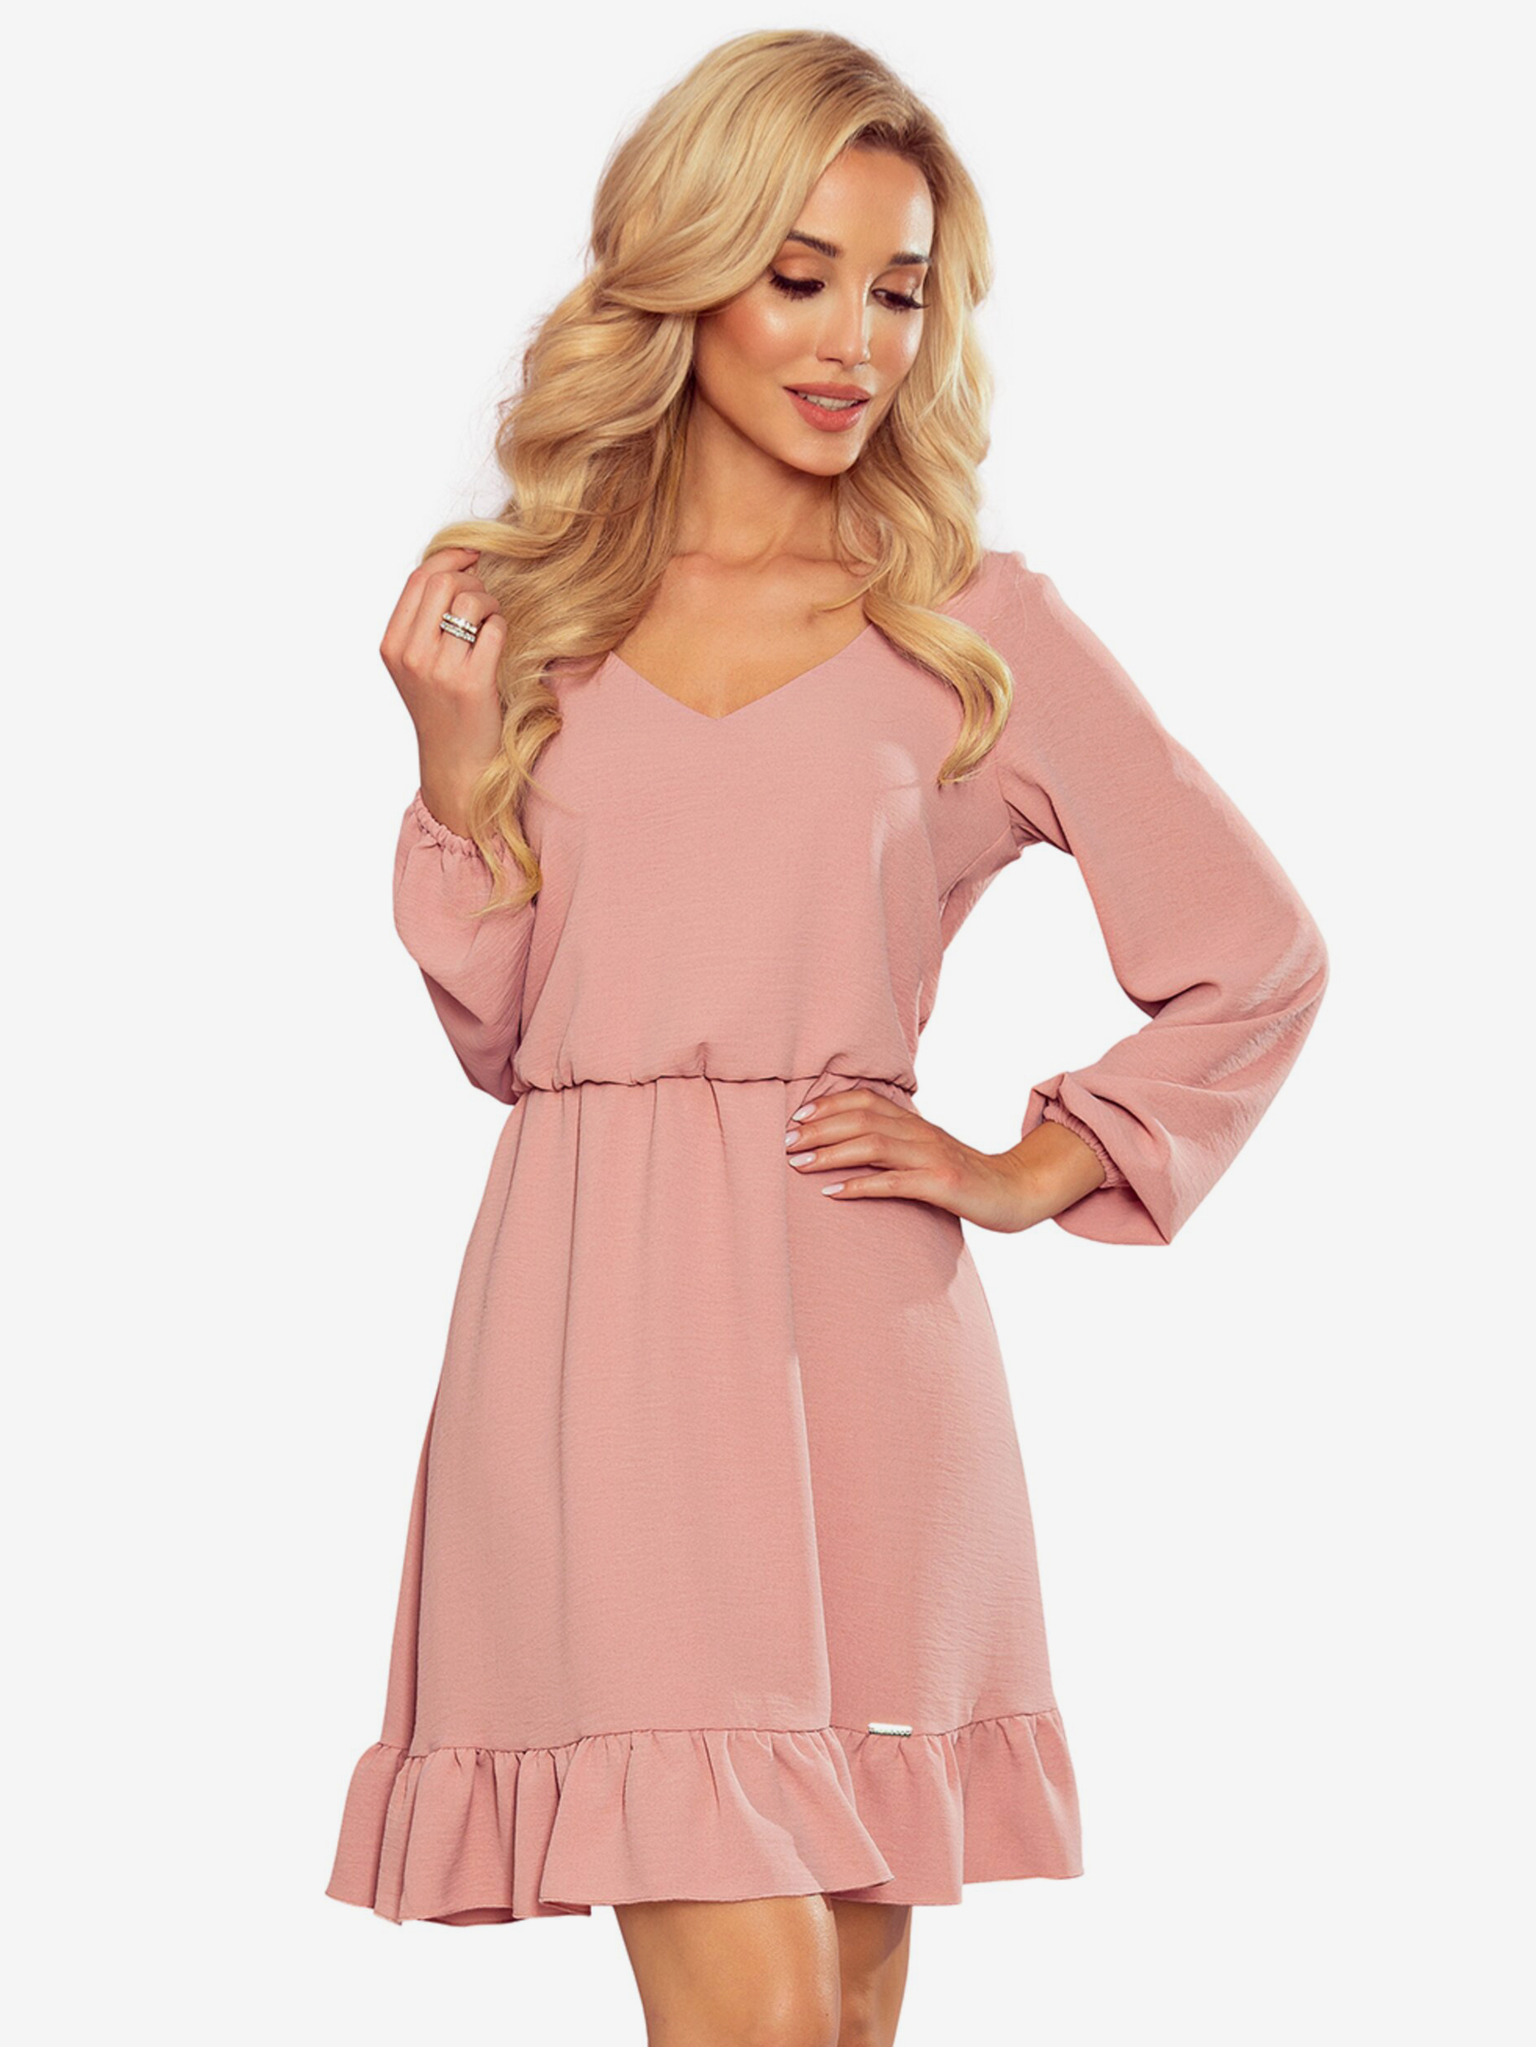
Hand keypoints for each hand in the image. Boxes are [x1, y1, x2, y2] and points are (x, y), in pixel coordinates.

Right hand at [379, 545, 506, 833]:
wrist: (456, 762)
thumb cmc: (442, 709)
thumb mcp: (417, 664)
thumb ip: (424, 620)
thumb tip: (456, 565)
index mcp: (392, 645)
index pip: (419, 578)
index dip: (450, 557)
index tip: (472, 557)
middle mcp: (411, 655)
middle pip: (444, 581)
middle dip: (471, 579)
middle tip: (483, 599)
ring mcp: (440, 669)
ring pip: (471, 600)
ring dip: (490, 603)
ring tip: (490, 622)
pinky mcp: (472, 682)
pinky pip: (494, 629)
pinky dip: (501, 628)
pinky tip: (496, 644)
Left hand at [782, 1088, 1105, 1232]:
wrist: (1018, 1192)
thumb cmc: (967, 1177)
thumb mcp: (929, 1152)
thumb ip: (898, 1144)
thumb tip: (853, 1144)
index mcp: (916, 1123)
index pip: (867, 1100)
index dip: (830, 1104)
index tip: (797, 1116)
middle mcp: (921, 1133)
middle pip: (862, 1118)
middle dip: (818, 1128)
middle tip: (784, 1141)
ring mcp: (932, 1158)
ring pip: (872, 1144)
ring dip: (829, 1152)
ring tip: (796, 1162)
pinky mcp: (941, 1186)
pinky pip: (893, 1183)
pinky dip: (858, 1185)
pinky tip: (830, 1192)